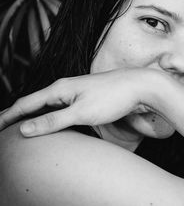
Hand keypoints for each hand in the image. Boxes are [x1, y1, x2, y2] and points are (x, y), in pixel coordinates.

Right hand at [0, 68, 163, 136]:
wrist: (139, 85)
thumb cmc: (113, 97)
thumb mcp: (81, 112)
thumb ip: (53, 121)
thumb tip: (24, 128)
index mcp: (59, 89)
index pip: (25, 104)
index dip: (8, 117)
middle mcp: (65, 87)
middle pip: (34, 103)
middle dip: (18, 115)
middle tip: (3, 129)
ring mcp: (76, 90)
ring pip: (48, 104)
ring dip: (34, 115)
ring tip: (22, 127)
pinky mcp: (86, 95)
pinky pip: (61, 106)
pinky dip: (50, 114)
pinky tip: (52, 120)